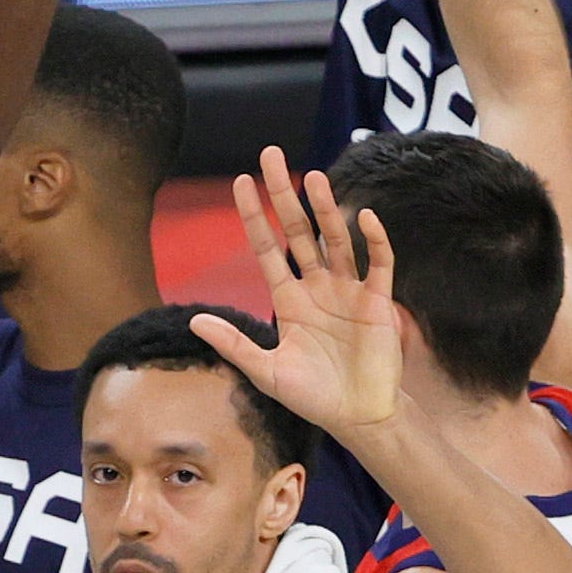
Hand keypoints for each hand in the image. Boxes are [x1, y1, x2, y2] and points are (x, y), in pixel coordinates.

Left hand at [204, 146, 401, 439]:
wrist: (357, 417)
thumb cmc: (311, 395)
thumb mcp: (265, 371)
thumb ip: (233, 343)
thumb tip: (194, 319)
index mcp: (288, 299)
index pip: (266, 247)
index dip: (254, 216)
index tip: (239, 182)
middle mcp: (317, 287)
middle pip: (298, 231)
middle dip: (284, 196)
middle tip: (271, 156)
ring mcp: (348, 291)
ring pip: (335, 240)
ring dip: (324, 209)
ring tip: (311, 176)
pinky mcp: (378, 302)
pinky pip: (377, 264)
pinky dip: (372, 241)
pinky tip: (362, 217)